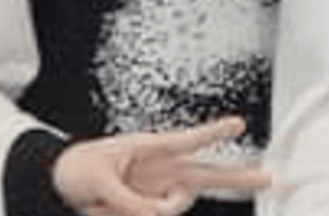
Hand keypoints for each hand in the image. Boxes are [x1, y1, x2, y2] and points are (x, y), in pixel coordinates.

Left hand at [52, 116, 269, 215]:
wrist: (60, 183)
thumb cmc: (77, 167)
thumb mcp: (99, 179)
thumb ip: (130, 201)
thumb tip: (160, 215)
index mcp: (146, 148)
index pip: (185, 140)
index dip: (212, 132)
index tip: (239, 122)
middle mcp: (159, 170)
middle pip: (205, 174)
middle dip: (236, 176)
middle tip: (268, 175)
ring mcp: (156, 192)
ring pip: (175, 207)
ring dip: (147, 210)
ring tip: (109, 200)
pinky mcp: (149, 209)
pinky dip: (132, 215)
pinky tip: (110, 208)